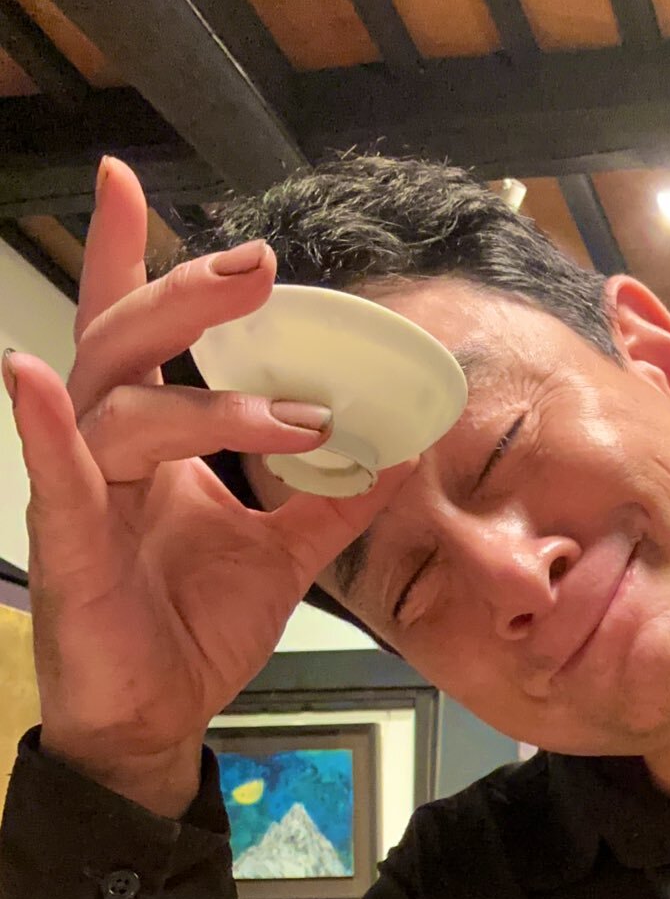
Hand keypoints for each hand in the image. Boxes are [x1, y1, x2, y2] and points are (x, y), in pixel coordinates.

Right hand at [5, 157, 413, 816]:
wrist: (156, 717)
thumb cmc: (195, 628)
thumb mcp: (284, 555)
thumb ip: (335, 503)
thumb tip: (403, 451)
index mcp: (151, 442)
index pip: (139, 335)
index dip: (130, 258)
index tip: (130, 181)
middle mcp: (106, 450)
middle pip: (126, 343)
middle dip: (187, 297)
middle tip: (259, 267)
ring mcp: (80, 492)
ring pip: (120, 408)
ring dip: (203, 402)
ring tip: (292, 417)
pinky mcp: (66, 545)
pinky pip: (54, 474)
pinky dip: (47, 427)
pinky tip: (35, 377)